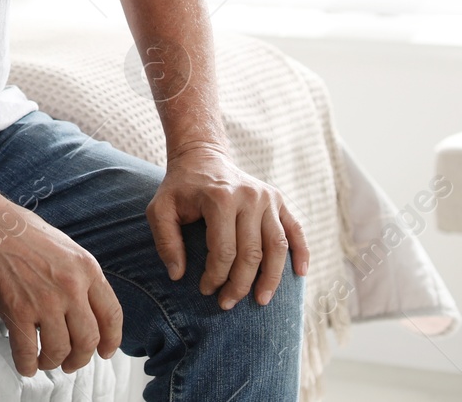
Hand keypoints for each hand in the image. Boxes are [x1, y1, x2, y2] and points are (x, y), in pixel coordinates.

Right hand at [0, 200, 123, 376]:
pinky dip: (27, 365)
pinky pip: (27, 352)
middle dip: (80, 358)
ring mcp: (44, 300)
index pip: (111, 315)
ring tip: (45, 361)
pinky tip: (27, 364)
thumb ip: (81, 279)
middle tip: (70, 363)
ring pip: (59, 350)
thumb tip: (88, 312)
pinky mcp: (17, 311)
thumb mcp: (67, 249)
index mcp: (87, 269)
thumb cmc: (24, 234)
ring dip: (53, 362)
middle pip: (88, 340)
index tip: (105, 351)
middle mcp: (70, 287)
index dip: (111, 340)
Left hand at [146, 144, 309, 309]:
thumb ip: (166, 241)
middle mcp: (249, 196)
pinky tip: (300, 274)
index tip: (205, 290)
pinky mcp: (278, 199)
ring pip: (277, 246)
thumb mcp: (160, 209)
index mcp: (220, 198)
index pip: (224, 251)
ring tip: (261, 300)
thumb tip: (178, 275)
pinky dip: (301, 252)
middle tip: (227, 303)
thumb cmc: (180, 188)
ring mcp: (267, 197)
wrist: (202, 157)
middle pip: (252, 253)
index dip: (216, 277)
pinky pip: (295, 230)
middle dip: (240, 285)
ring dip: (271, 278)